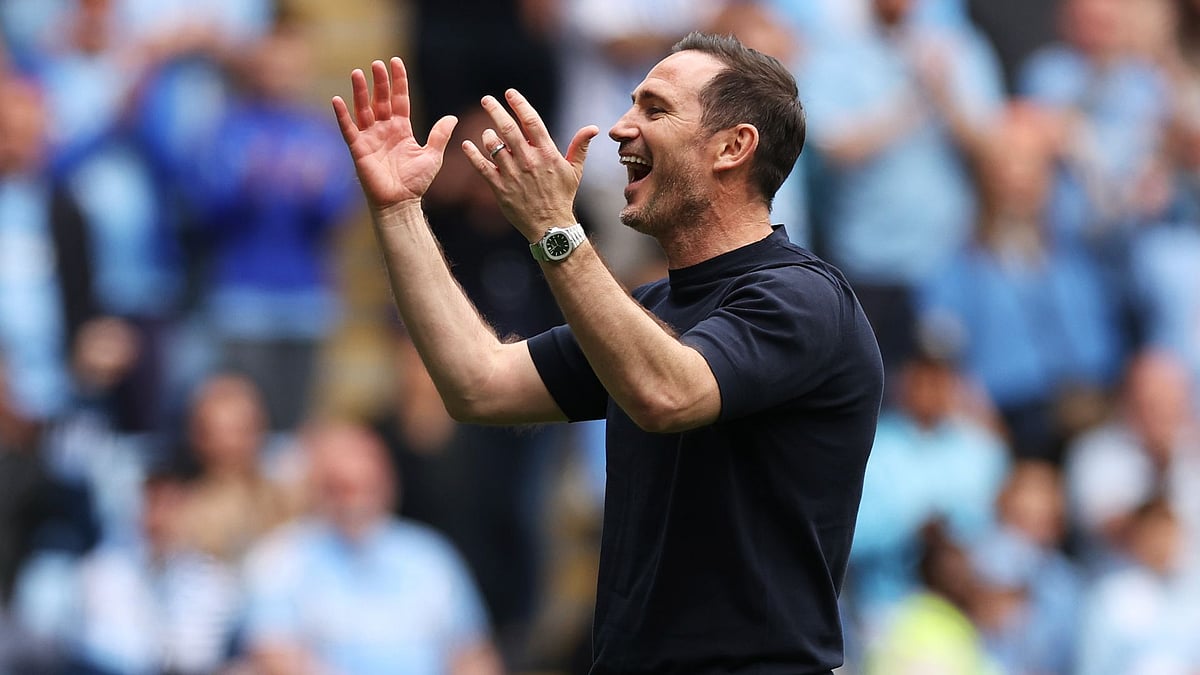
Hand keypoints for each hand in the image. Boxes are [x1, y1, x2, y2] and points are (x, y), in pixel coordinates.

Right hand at [332, 58, 457, 209]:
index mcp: (402, 129)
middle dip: (379, 82)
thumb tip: (452, 117)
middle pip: (381, 100)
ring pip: (364, 109)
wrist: (400, 203)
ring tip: (358, 73)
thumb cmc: (415, 182)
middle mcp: (384, 129)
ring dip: (360, 92)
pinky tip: (337, 100)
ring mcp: (370, 138)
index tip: (396, 62)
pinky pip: (348, 129)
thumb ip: (440, 135)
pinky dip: (342, 115)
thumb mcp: (432, 156)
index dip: (398, 82)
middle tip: (377, 64)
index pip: (400, 99)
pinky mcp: (358, 149)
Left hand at [462, 88, 598, 240]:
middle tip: (487, 100)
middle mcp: (529, 161)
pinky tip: (466, 145)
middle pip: (508, 129)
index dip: (519, 104)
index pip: (531, 121)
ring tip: (486, 131)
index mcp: (547, 153)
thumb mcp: (574, 171)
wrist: (550, 227)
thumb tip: (593, 129)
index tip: (509, 93)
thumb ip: (580, 147)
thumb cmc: (562, 196)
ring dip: (487, 135)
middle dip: (496, 111)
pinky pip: (483, 167)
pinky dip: (473, 154)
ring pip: (494, 146)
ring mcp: (513, 174)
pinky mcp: (500, 188)